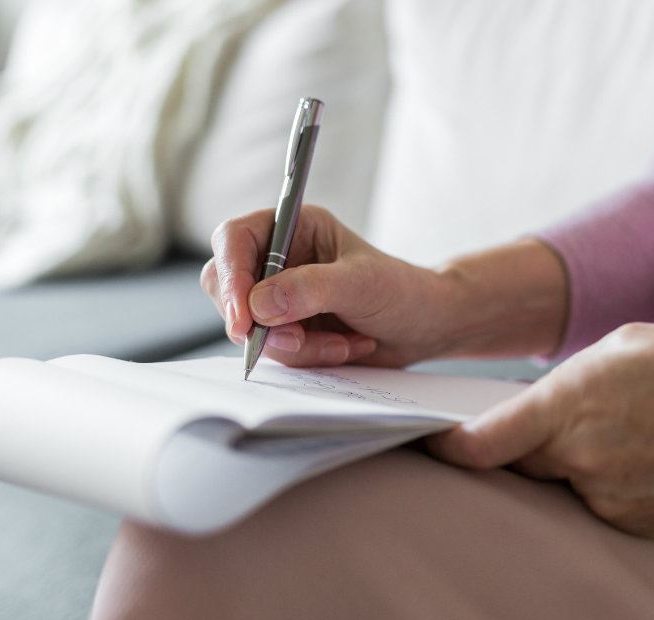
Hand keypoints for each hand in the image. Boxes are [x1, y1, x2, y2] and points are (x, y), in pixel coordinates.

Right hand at [201, 206, 452, 366]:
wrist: (427, 326)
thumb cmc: (403, 291)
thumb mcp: (361, 285)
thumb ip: (310, 289)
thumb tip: (260, 304)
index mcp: (293, 226)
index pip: (235, 240)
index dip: (231, 277)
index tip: (244, 319)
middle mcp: (278, 258)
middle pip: (227, 287)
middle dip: (259, 323)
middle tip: (297, 340)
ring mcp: (279, 296)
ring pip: (250, 328)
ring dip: (297, 346)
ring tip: (344, 341)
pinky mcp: (286, 329)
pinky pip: (273, 352)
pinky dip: (309, 358)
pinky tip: (345, 347)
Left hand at [428, 323, 653, 540]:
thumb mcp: (636, 343)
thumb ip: (570, 377)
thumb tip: (533, 411)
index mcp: (577, 402)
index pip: (484, 442)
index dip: (448, 444)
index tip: (430, 438)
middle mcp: (587, 460)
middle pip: (524, 460)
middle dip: (527, 441)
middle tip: (562, 416)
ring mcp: (614, 503)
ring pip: (567, 482)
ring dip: (580, 459)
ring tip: (638, 430)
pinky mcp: (640, 531)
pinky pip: (603, 504)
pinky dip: (613, 483)